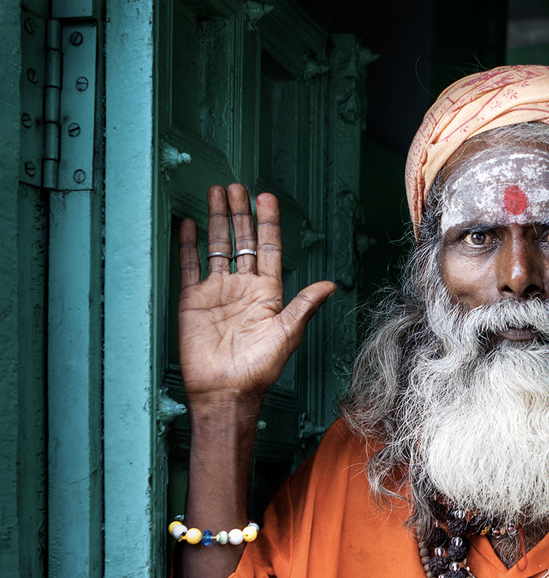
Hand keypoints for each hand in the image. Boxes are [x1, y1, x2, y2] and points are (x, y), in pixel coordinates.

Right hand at [178, 184, 335, 401]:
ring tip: (215, 193)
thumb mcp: (287, 333)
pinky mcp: (193, 301)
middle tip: (236, 187)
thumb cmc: (259, 368)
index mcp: (268, 293)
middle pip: (243, 241)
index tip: (265, 197)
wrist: (225, 390)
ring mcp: (218, 292)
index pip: (269, 248)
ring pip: (218, 247)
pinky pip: (190, 266)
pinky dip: (189, 245)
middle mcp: (243, 287)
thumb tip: (331, 285)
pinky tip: (189, 224)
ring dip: (216, 221)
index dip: (268, 223)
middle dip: (240, 213)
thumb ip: (305, 306)